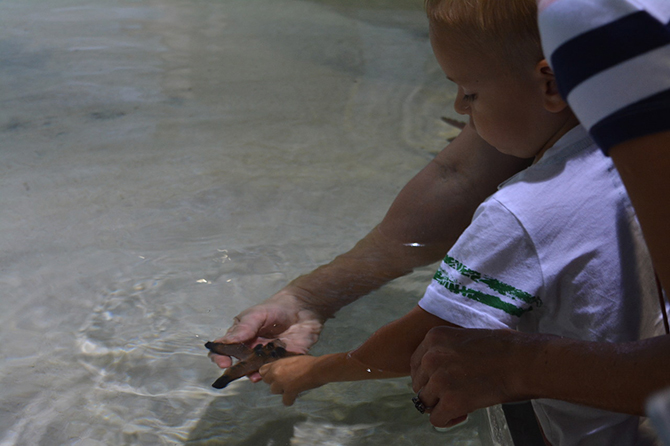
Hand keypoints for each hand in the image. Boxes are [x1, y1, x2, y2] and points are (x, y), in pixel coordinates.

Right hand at [209, 291, 323, 381]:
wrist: (303, 307)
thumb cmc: (276, 308)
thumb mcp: (257, 314)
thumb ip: (244, 328)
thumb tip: (224, 343)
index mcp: (241, 337)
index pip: (224, 350)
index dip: (220, 358)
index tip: (224, 363)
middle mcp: (252, 350)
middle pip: (240, 365)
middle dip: (238, 371)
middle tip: (242, 371)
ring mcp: (267, 357)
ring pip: (257, 371)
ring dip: (255, 375)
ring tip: (257, 375)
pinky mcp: (284, 361)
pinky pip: (277, 371)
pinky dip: (274, 374)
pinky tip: (273, 371)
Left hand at [259, 355, 323, 405]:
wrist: (318, 368)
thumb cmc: (309, 362)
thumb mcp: (291, 360)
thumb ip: (282, 366)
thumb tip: (279, 372)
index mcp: (277, 364)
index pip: (262, 371)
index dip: (269, 374)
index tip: (276, 376)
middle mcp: (276, 373)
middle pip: (267, 382)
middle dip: (275, 382)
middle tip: (286, 381)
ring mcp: (281, 382)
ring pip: (274, 391)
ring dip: (282, 390)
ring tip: (293, 387)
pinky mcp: (289, 391)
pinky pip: (285, 401)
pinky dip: (290, 400)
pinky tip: (296, 395)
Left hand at [410, 326, 526, 427]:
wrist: (523, 361)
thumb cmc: (503, 349)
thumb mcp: (464, 337)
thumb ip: (445, 350)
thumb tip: (435, 371)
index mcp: (434, 337)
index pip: (416, 364)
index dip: (429, 376)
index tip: (446, 380)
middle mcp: (431, 357)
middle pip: (418, 383)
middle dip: (434, 391)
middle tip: (455, 393)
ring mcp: (439, 379)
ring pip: (424, 402)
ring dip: (441, 405)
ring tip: (462, 403)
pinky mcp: (451, 401)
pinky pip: (436, 419)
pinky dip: (448, 420)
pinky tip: (465, 413)